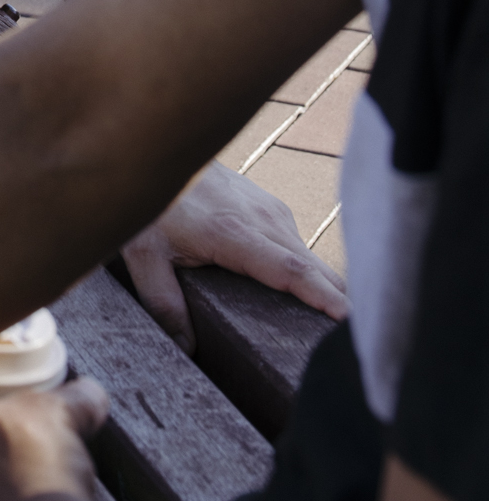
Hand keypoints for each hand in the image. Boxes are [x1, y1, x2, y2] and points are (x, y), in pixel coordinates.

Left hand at [122, 161, 347, 348]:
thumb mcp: (144, 255)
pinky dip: (310, 271)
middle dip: (339, 303)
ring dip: (326, 288)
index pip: (291, 271)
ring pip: (311, 257)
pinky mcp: (270, 207)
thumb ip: (164, 303)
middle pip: (314, 268)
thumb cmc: (151, 204)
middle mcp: (262, 219)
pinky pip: (299, 244)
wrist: (157, 152)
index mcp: (234, 234)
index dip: (324, 297)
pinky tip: (308, 294)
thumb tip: (187, 349)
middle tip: (356, 346)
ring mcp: (270, 210)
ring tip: (334, 330)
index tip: (350, 322)